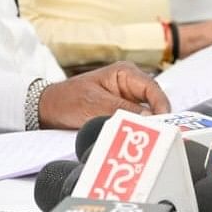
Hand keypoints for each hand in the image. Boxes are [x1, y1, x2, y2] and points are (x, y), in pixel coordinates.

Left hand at [38, 61, 170, 128]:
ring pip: (148, 114)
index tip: (163, 124)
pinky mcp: (123, 112)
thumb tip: (148, 117)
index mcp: (124, 72)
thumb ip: (120, 110)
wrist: (48, 109)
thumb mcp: (93, 104)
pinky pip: (137, 122)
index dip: (161, 106)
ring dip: (147, 125)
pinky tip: (136, 138)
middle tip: (159, 135)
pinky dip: (138, 129)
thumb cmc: (66, 100)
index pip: (153, 89)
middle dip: (157, 118)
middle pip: (155, 102)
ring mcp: (128, 98)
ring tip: (147, 138)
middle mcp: (130, 84)